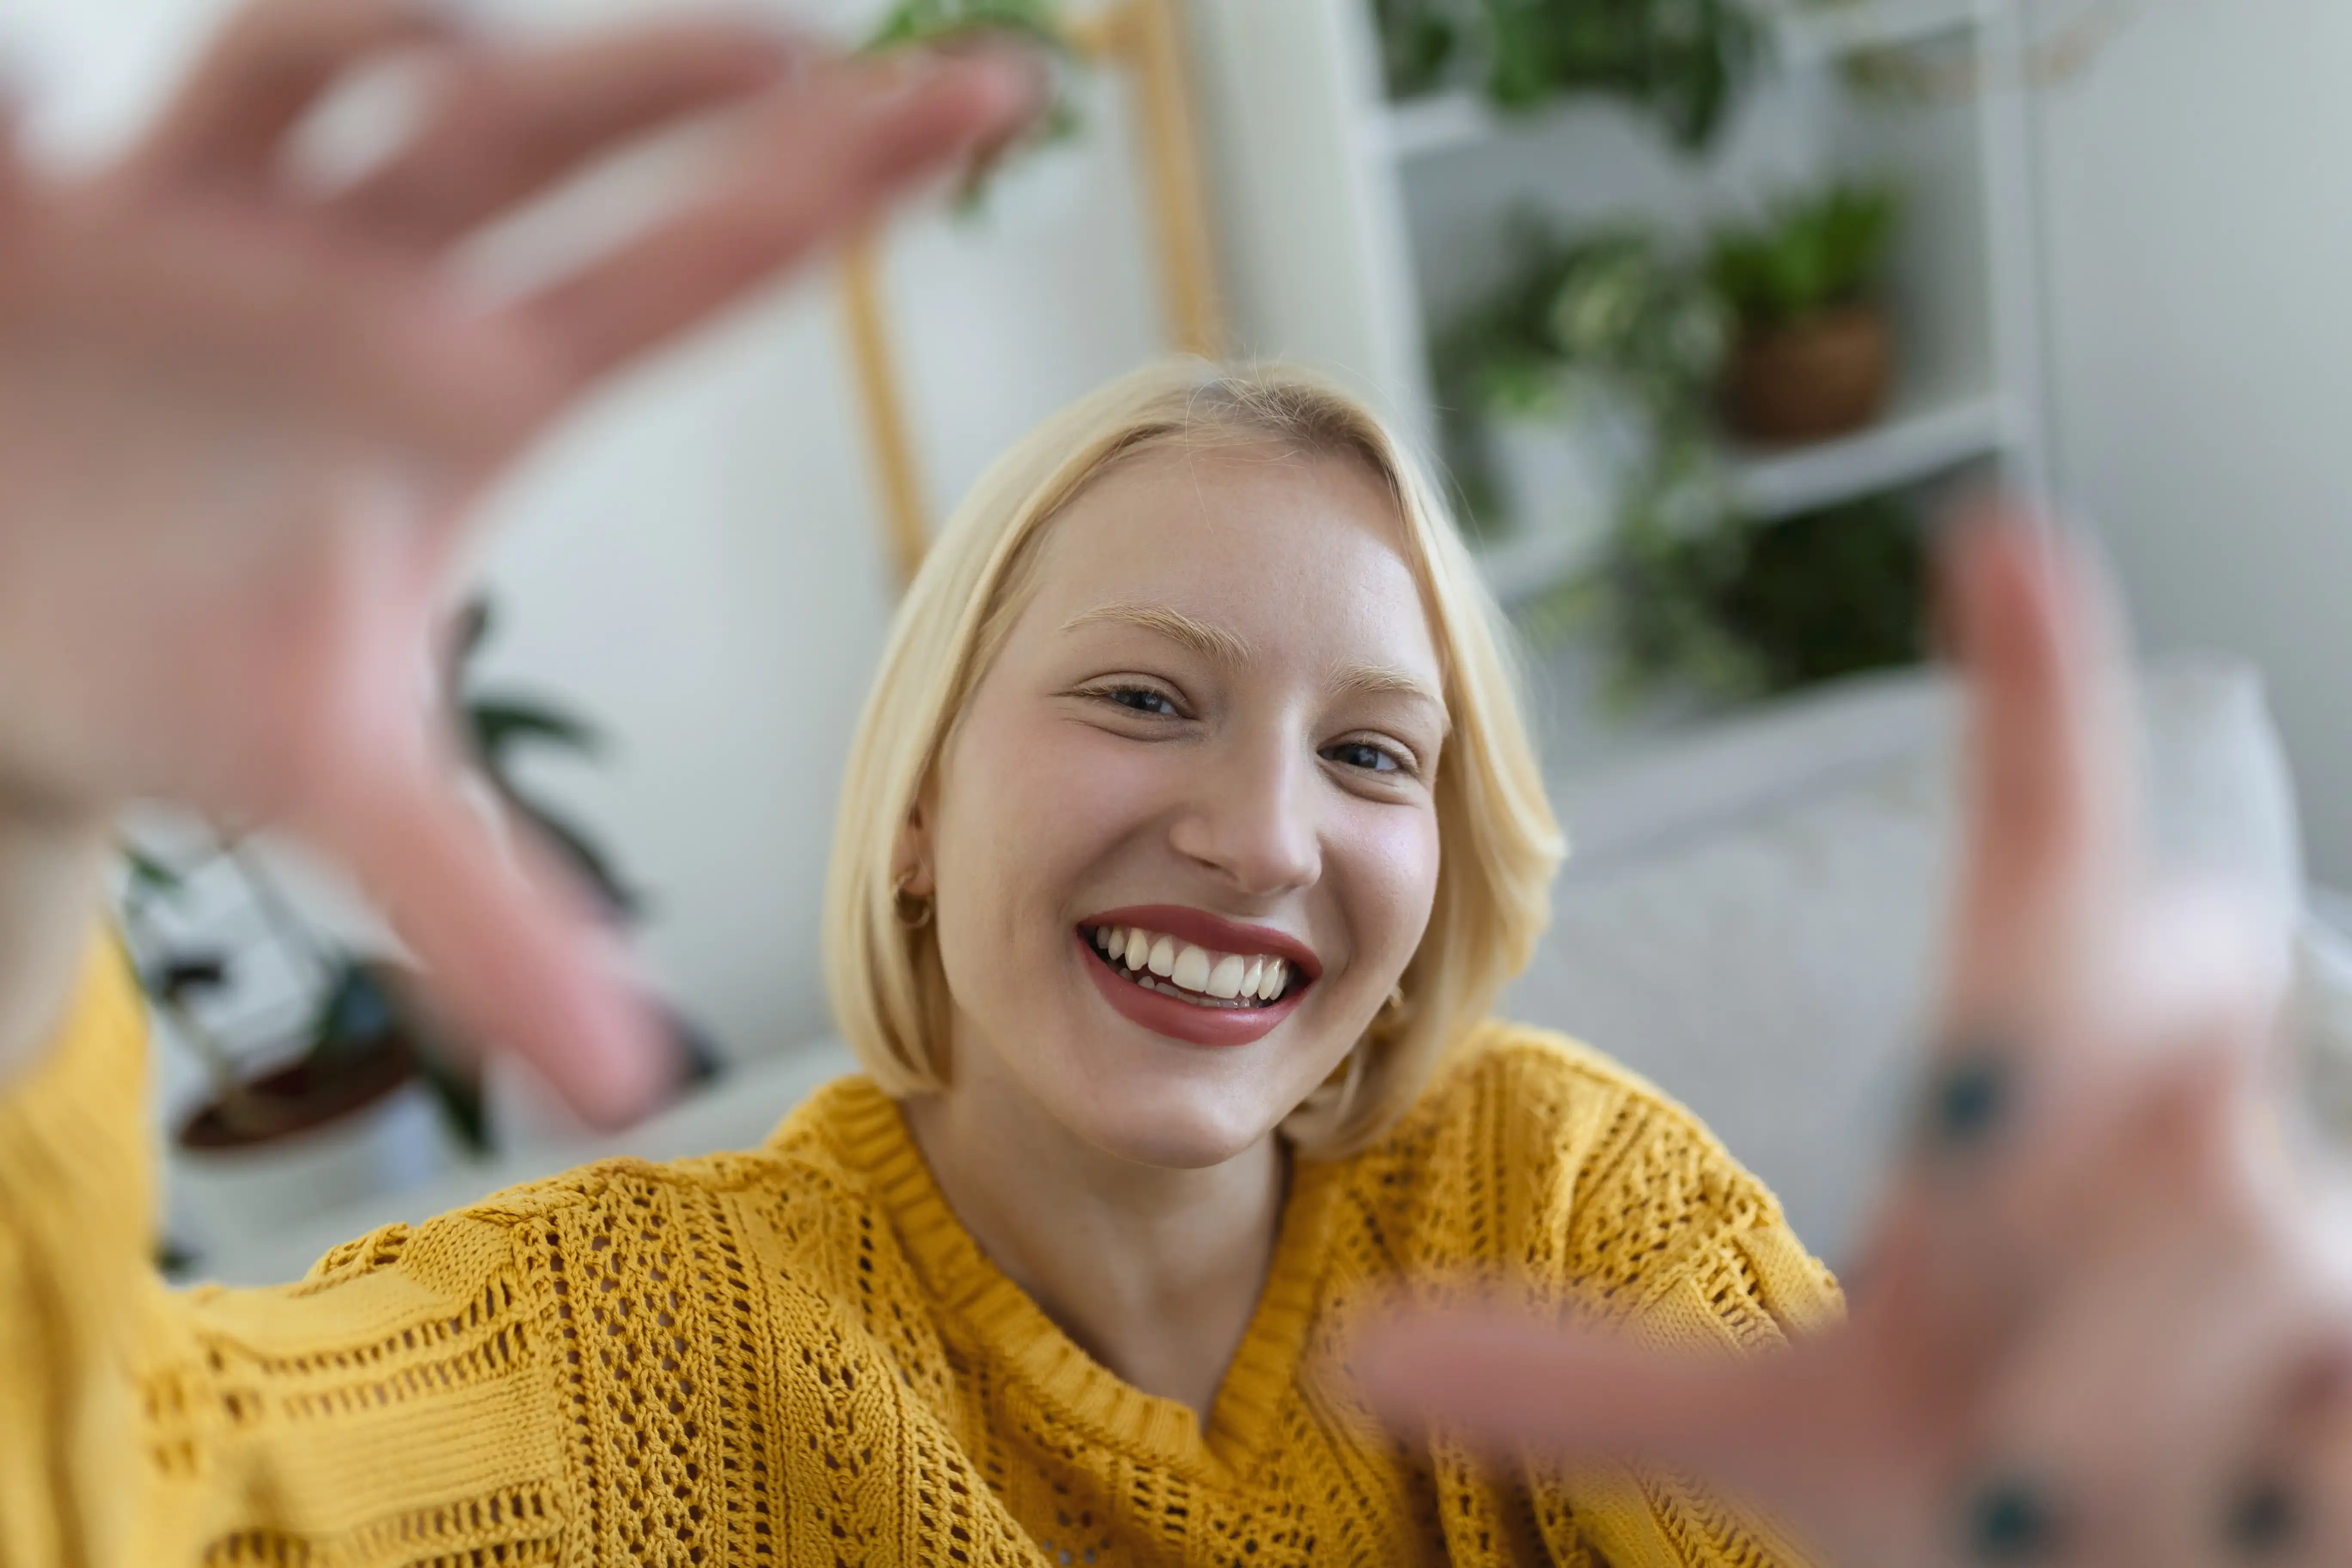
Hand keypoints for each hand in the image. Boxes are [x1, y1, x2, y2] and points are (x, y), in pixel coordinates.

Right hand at [0, 0, 1038, 1119]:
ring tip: (460, 34)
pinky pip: (51, 131)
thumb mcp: (347, 789)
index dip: (836, 188)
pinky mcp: (57, 221)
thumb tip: (624, 1084)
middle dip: (663, 80)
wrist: (22, 649)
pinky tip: (40, 107)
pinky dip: (42, 112)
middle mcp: (367, 282)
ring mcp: (219, 227)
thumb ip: (488, 917)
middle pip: (543, 142)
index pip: (692, 269)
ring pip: (324, 74)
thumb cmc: (200, 677)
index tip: (984, 108)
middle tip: (805, 54)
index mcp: (471, 392)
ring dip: (385, 36)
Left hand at [1361, 518, 2351, 1564]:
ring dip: (2108, 1390)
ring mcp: (2312, 1251)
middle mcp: (2187, 1142)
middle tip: (1978, 1297)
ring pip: (2227, 1225)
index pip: (2041, 872)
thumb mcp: (1785, 1436)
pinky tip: (2228, 1504)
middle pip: (2146, 1022)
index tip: (1999, 534)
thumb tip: (1355, 1355)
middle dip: (2046, 1144)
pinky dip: (2260, 1470)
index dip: (2033, 707)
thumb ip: (1584, 1380)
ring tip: (2043, 1486)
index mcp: (2023, 1119)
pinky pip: (2344, 1382)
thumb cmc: (1975, 1478)